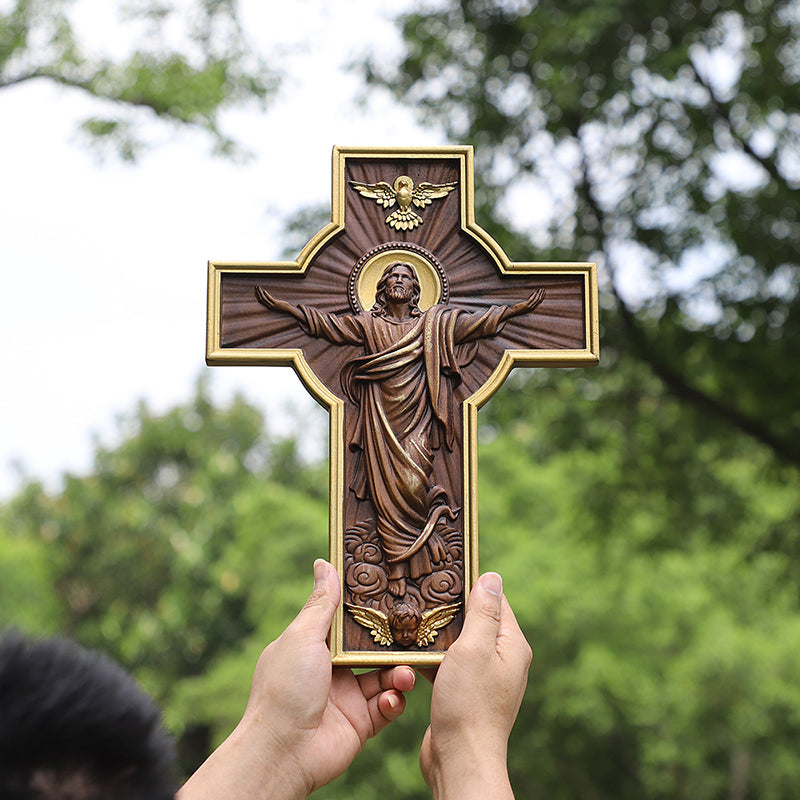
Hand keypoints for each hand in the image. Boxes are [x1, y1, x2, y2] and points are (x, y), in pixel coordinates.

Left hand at [179, 560, 415, 799]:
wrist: (282, 751)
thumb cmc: (285, 688)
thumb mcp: (303, 636)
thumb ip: (322, 603)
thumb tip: (325, 562)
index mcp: (316, 646)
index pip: (349, 622)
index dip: (372, 611)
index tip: (396, 594)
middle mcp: (333, 670)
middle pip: (373, 650)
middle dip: (395, 644)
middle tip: (415, 634)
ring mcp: (348, 697)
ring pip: (385, 677)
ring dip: (400, 674)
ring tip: (404, 674)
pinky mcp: (361, 723)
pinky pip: (387, 707)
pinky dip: (394, 701)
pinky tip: (392, 698)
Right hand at [254, 285, 298, 317]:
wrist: (290, 311)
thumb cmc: (285, 307)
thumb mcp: (278, 304)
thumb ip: (275, 302)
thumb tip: (274, 299)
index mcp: (269, 306)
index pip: (261, 301)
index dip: (257, 296)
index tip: (255, 291)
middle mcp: (269, 306)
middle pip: (261, 299)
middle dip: (257, 292)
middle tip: (255, 287)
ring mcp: (272, 305)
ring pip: (264, 298)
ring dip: (260, 292)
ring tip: (258, 287)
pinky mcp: (276, 303)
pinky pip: (269, 299)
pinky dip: (266, 294)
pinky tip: (264, 291)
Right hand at [419, 572, 531, 799]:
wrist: (460, 760)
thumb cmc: (468, 703)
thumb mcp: (473, 648)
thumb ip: (483, 611)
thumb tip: (492, 576)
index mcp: (511, 645)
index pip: (495, 600)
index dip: (471, 585)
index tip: (443, 575)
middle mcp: (502, 660)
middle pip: (476, 620)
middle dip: (451, 610)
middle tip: (423, 597)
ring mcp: (485, 678)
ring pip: (460, 643)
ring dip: (439, 635)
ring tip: (413, 621)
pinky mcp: (466, 693)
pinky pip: (450, 665)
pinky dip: (433, 658)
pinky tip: (412, 653)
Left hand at [502, 287, 545, 320]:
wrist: (512, 312)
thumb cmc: (517, 309)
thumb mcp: (525, 305)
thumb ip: (529, 301)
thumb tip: (532, 295)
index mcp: (532, 308)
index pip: (540, 302)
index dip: (542, 296)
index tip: (543, 292)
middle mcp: (532, 308)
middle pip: (539, 300)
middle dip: (542, 294)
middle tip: (543, 289)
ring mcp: (529, 306)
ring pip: (536, 299)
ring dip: (539, 294)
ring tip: (540, 289)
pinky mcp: (526, 305)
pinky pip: (531, 299)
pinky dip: (534, 295)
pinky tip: (535, 292)